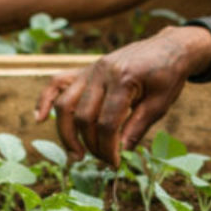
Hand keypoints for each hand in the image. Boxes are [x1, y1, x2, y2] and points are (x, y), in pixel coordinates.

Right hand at [35, 27, 210, 164]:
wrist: (170, 47)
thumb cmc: (168, 74)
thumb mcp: (161, 103)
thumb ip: (138, 127)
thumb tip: (119, 151)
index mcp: (124, 79)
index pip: (107, 122)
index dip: (108, 147)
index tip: (115, 163)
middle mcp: (103, 72)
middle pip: (84, 116)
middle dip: (90, 144)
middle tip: (103, 160)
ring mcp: (92, 69)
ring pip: (66, 104)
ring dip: (66, 132)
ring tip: (76, 154)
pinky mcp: (87, 68)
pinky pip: (58, 82)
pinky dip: (46, 99)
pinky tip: (39, 118)